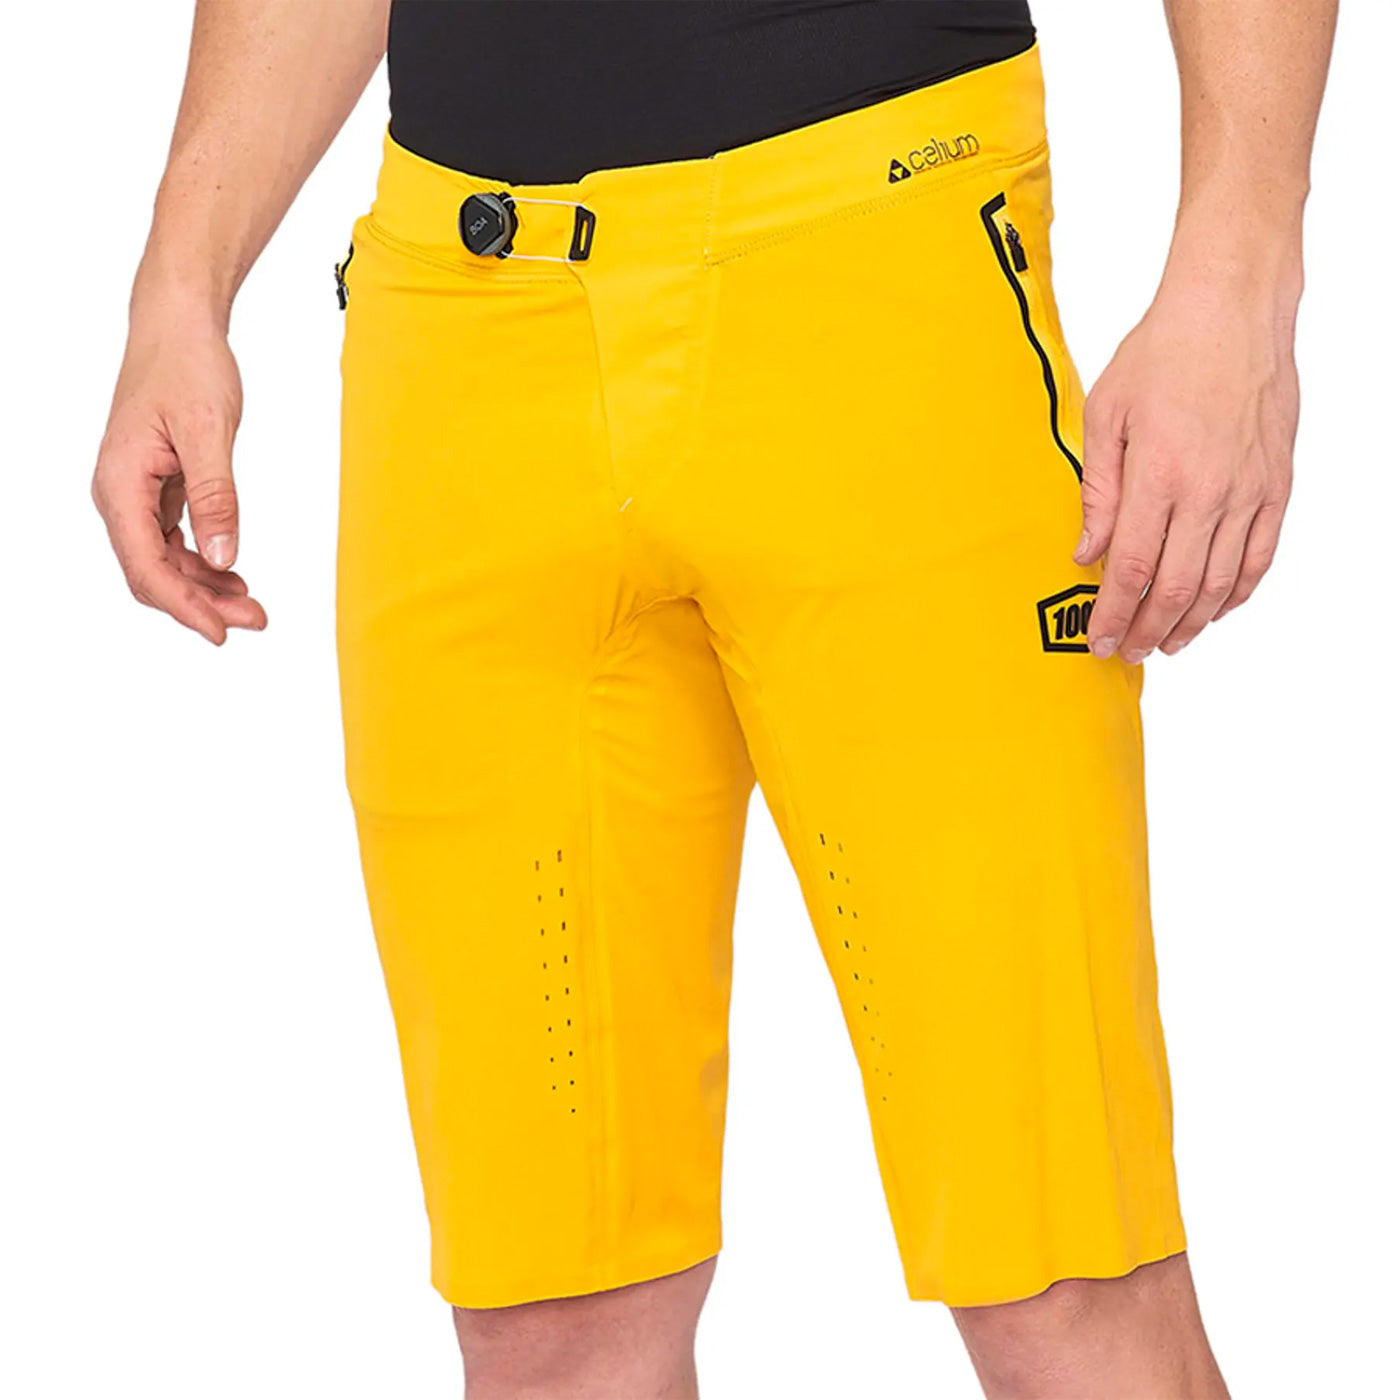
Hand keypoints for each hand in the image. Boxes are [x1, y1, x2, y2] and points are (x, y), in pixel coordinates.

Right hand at [92, 309, 266, 643]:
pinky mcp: (157, 488)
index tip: (223, 633)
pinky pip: (175, 540)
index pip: (147, 567)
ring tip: (252, 605)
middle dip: (202, 604)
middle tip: (255, 621)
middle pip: (154, 573)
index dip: (185, 607)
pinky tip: (234, 575)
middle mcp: (120, 494)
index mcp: (120, 484)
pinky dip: (204, 561)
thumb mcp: (209, 431)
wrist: (178, 326)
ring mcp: (137, 493)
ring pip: (166, 561)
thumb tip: (223, 557)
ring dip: (206, 588)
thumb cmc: (188, 366)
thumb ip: (217, 496)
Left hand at [1075, 251, 1298, 661]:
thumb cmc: (1162, 354)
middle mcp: (1207, 491)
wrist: (1232, 309)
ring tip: (1166, 643)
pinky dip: (1236, 592)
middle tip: (1127, 652)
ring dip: (1190, 623)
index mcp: (1157, 474)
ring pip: (1219, 583)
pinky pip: (1259, 556)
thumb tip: (1084, 552)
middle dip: (1147, 630)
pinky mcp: (1276, 485)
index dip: (1113, 614)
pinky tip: (1214, 609)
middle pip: (1174, 588)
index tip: (1100, 641)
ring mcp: (1247, 491)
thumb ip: (1096, 491)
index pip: (1129, 568)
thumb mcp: (1103, 415)